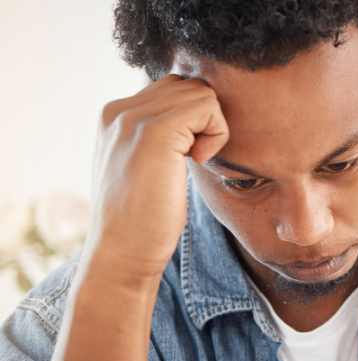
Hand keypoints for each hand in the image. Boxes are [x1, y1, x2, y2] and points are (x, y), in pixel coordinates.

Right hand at [85, 74, 228, 282]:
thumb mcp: (147, 169)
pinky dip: (217, 133)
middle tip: (196, 158)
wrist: (122, 252)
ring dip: (212, 127)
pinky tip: (199, 161)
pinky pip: (208, 106)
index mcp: (115, 117)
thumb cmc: (143, 222)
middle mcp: (119, 110)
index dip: (194, 120)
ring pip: (201, 92)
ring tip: (195, 161)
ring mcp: (133, 118)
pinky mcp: (155, 132)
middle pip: (188, 86)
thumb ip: (161, 140)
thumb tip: (195, 126)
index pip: (172, 90)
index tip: (188, 156)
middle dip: (205, 121)